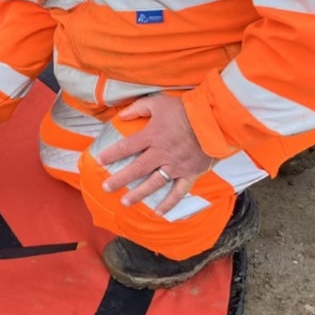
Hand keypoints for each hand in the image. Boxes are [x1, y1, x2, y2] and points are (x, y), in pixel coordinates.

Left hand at [94, 95, 213, 214]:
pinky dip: (169, 203)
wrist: (216, 120)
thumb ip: (138, 108)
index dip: (111, 155)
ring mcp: (175, 166)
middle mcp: (161, 153)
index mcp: (152, 135)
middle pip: (136, 169)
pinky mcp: (190, 173)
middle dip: (119, 180)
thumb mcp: (159, 102)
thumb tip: (122, 116)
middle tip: (106, 188)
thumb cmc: (187, 109)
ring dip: (138, 194)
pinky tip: (158, 211)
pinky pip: (178, 191)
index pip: (126, 147)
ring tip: (125, 202)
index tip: (99, 162)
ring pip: (153, 183)